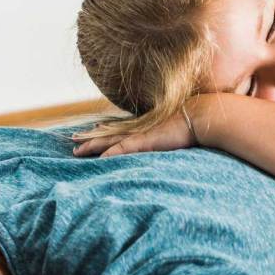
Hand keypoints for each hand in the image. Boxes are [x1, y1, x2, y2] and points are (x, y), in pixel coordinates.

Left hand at [73, 96, 211, 157]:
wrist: (202, 114)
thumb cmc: (195, 119)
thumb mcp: (179, 124)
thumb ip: (171, 129)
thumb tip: (173, 132)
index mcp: (146, 125)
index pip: (120, 128)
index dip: (104, 130)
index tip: (92, 130)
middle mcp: (140, 128)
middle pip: (109, 133)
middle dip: (90, 137)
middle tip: (73, 140)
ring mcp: (142, 134)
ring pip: (110, 141)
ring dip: (93, 146)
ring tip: (76, 151)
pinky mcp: (147, 140)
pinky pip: (124, 149)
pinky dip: (112, 153)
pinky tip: (100, 159)